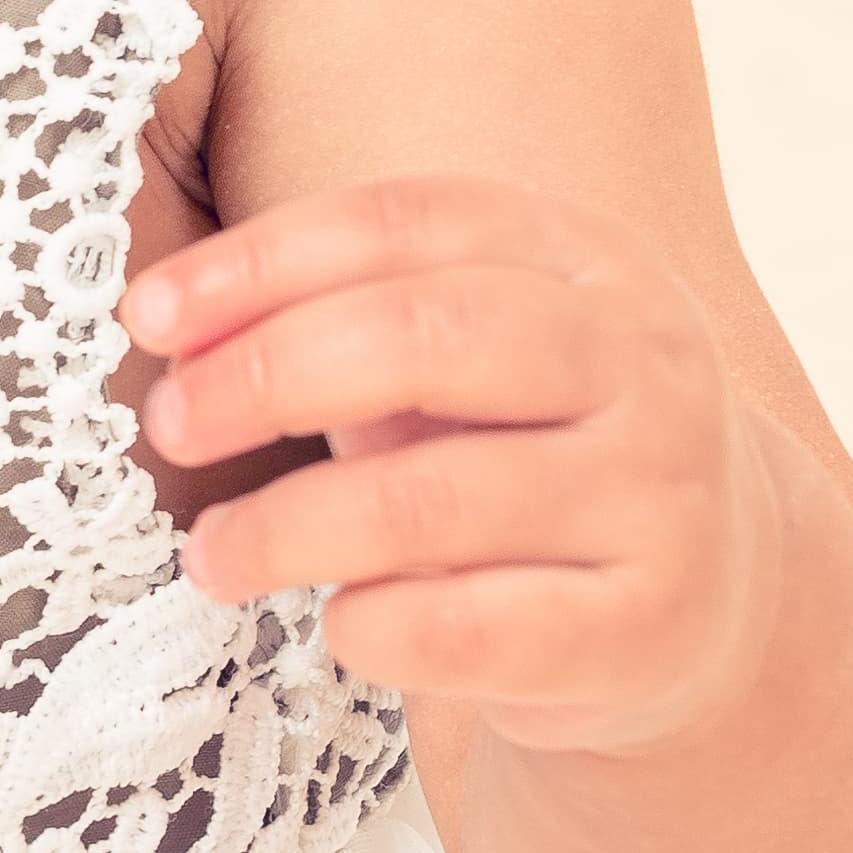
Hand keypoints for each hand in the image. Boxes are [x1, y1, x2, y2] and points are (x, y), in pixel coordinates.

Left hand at [120, 176, 785, 756]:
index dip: (259, 262)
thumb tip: (167, 325)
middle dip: (267, 376)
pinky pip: (477, 629)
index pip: (399, 222)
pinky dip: (375, 626)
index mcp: (581, 254)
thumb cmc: (524, 445)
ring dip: (287, 528)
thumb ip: (338, 319)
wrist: (707, 601)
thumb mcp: (458, 354)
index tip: (146, 314)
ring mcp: (662, 495)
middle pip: (423, 335)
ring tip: (211, 556)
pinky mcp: (653, 630)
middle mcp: (642, 358)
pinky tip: (336, 626)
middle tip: (169, 426)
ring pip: (434, 498)